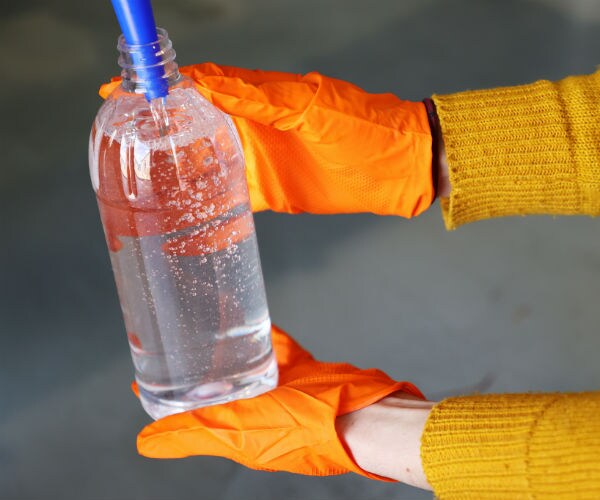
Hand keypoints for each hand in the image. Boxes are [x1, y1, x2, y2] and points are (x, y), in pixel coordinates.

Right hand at [100, 63, 434, 215]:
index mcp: (256, 98)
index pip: (197, 86)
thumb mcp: (307, 106)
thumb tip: (202, 80)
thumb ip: (257, 96)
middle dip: (156, 137)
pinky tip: (182, 234)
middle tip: (120, 150)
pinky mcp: (267, 194)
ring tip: (138, 193)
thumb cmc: (359, 126)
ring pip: (204, 169)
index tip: (121, 94)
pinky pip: (228, 206)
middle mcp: (249, 128)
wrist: (394, 170)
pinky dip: (206, 220)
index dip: (159, 89)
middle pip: (192, 129)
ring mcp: (256, 163)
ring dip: (174, 179)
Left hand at [136, 325, 423, 480]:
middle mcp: (257, 412)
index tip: (142, 376)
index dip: (166, 397)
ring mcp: (282, 391)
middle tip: (172, 339)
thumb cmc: (303, 428)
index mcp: (237, 430)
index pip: (191, 413)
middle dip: (194, 369)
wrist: (363, 415)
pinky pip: (279, 347)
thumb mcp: (238, 430)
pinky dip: (267, 333)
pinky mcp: (304, 372)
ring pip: (246, 364)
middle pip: (217, 388)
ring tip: (206, 324)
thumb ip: (192, 434)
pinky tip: (254, 315)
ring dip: (227, 348)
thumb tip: (144, 444)